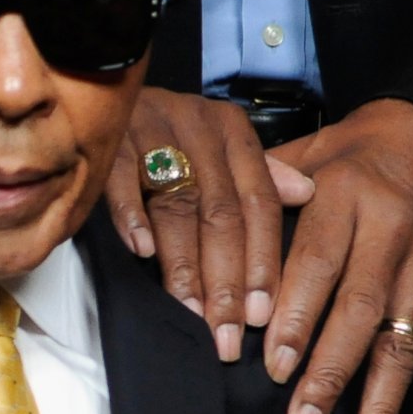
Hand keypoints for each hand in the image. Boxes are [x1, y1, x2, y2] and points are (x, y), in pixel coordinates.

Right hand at [103, 87, 314, 361]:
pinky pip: (123, 180)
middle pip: (221, 214)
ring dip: (184, 266)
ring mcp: (153, 129)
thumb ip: (259, 172)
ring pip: (178, 207)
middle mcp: (199, 127)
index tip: (262, 315)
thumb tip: (306, 193)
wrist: (106, 78)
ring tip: (191, 314)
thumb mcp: (221, 142)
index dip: (262, 262)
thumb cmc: (169, 128)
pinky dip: (133, 216)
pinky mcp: (111, 137)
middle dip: (226, 281)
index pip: (258, 204)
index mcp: (232, 132)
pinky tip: (142, 253)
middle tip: (228, 335)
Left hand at [259, 99, 412, 413]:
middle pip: (360, 306)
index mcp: (348, 190)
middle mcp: (394, 226)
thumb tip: (204, 233)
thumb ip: (260, 193)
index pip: (319, 260)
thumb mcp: (304, 154)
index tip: (269, 364)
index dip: (295, 315)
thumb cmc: (349, 156)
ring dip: (374, 400)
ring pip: (399, 337)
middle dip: (330, 370)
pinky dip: (398, 396)